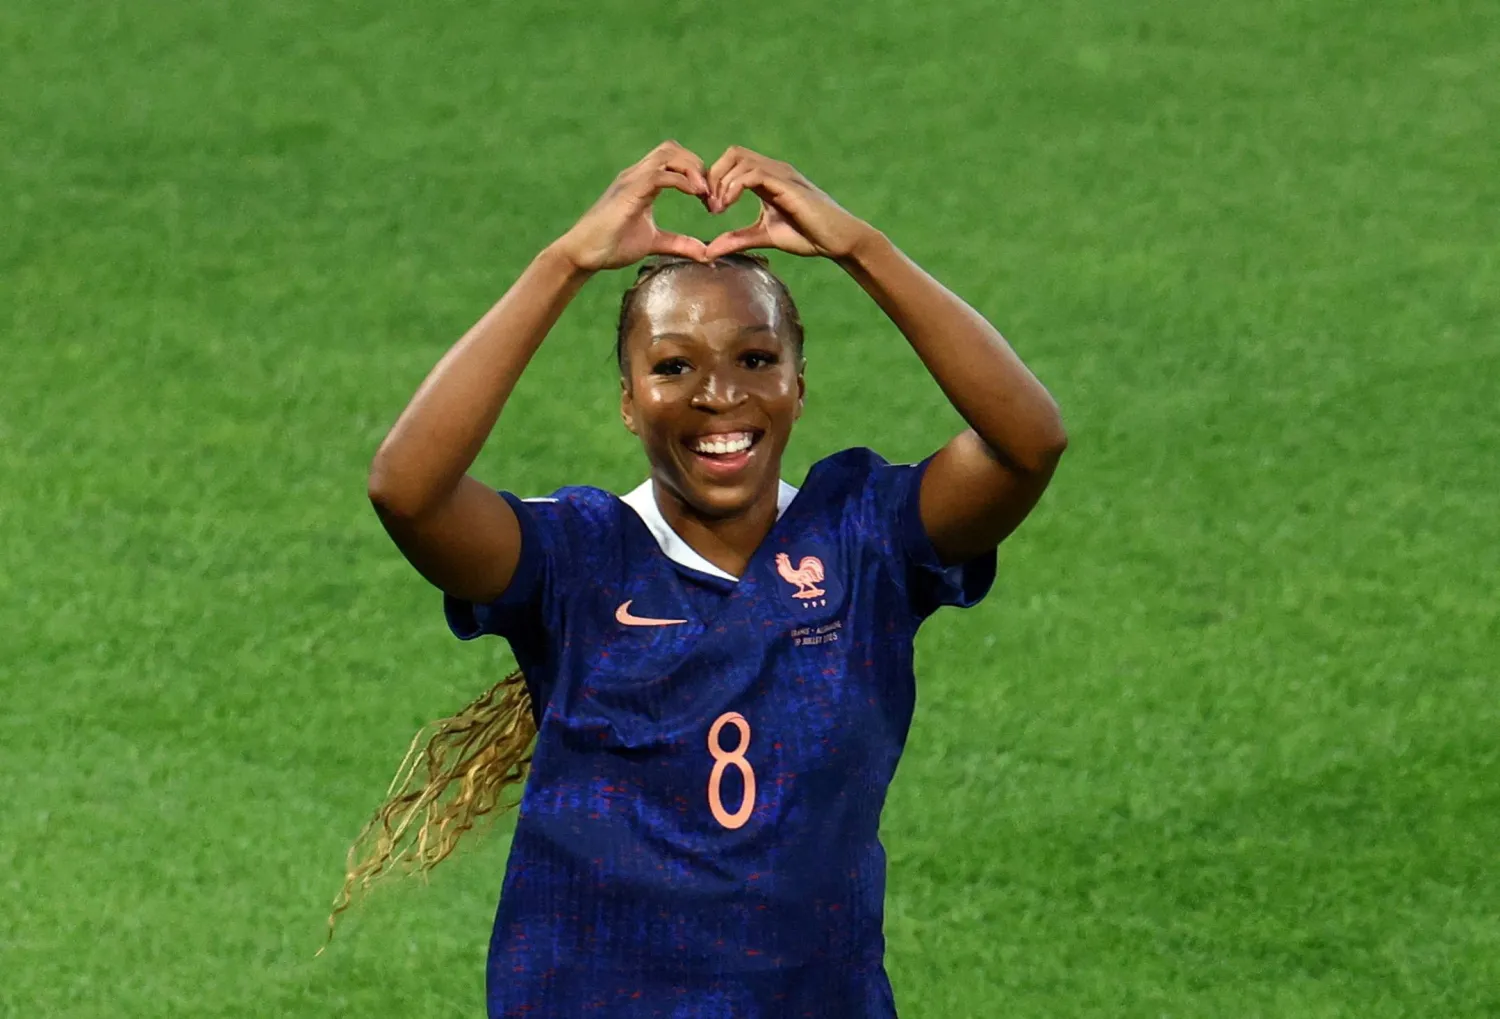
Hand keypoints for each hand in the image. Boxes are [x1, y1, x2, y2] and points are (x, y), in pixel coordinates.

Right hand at [555, 141, 710, 270]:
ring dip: (692, 169)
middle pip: (673, 149)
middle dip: (697, 165)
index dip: (696, 172)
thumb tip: (705, 253)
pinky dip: (682, 181)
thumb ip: (679, 243)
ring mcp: (631, 180)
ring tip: (705, 193)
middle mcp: (637, 174)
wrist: (584, 254)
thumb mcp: (654, 243)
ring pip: (667, 154)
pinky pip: (659, 174)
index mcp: (643, 182)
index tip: (710, 198)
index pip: (673, 158)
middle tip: (711, 193)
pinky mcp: (629, 191)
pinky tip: (695, 195)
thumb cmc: (612, 246)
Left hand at [703, 147, 874, 260]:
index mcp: (767, 178)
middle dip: (714, 177)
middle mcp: (774, 170)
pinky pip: (753, 174)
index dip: (715, 179)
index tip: (710, 207)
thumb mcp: (764, 237)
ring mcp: (781, 174)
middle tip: (711, 206)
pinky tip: (728, 205)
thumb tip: (709, 251)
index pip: (733, 162)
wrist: (837, 241)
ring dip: (722, 183)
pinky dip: (734, 187)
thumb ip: (737, 239)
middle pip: (733, 154)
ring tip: (718, 210)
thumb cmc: (807, 236)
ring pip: (740, 159)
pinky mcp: (787, 184)